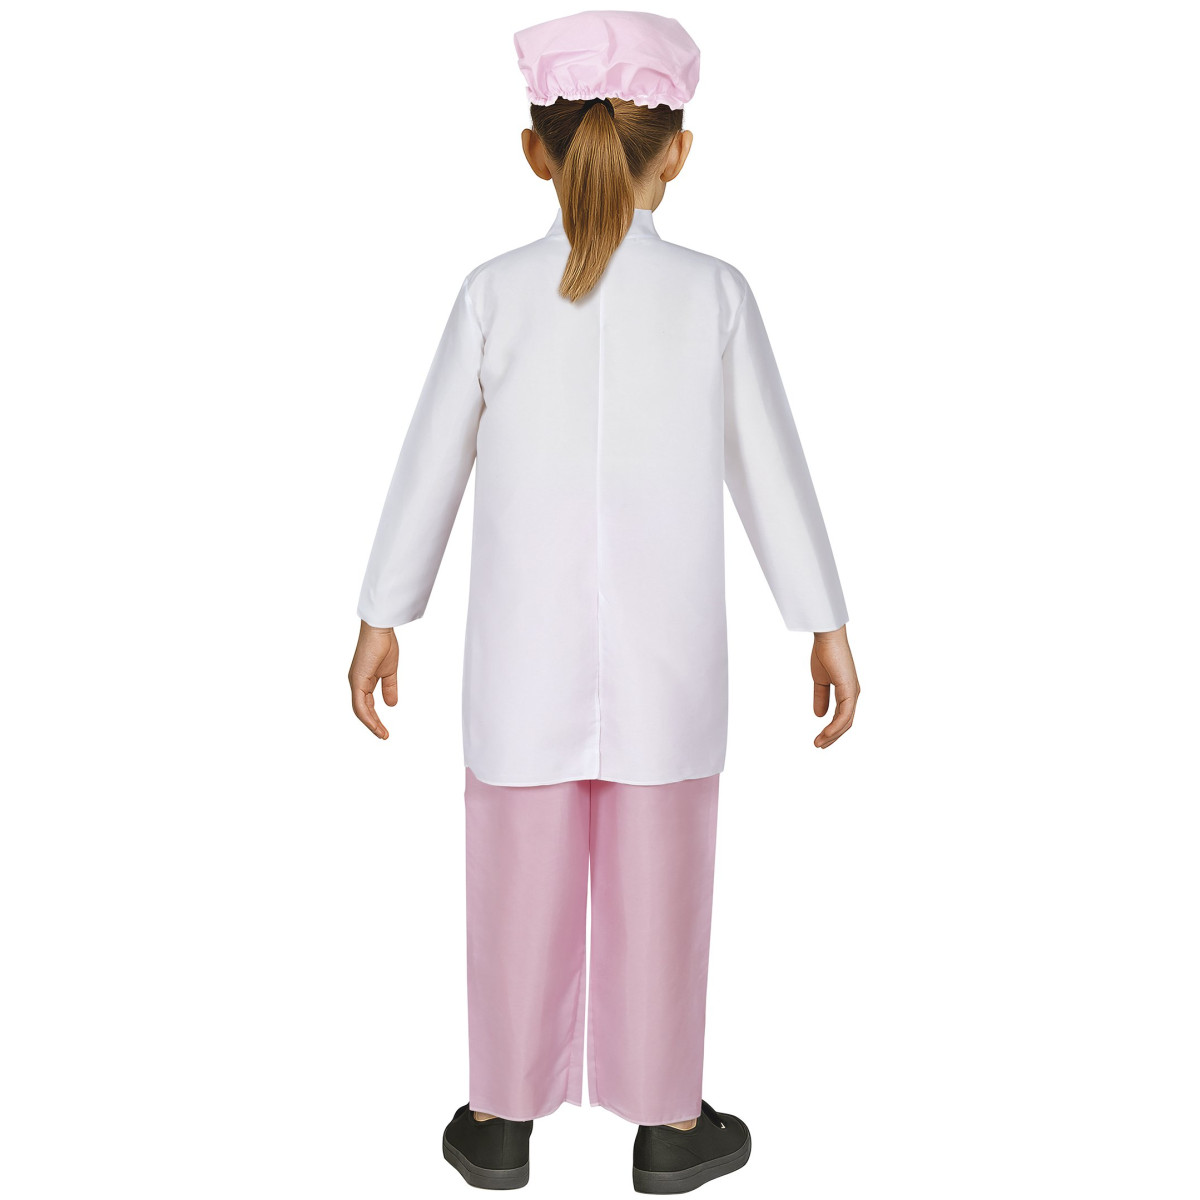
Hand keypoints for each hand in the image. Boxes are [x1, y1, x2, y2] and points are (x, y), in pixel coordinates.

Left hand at [349, 620, 399, 738]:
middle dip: (373, 725)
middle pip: (362, 710)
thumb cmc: (384, 645)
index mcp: (363, 681)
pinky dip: (367, 716)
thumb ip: (389, 688)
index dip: (375, 719)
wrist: (380, 630)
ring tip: (382, 735)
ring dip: (371, 724)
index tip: (384, 730)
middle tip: (383, 736)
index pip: (367, 705)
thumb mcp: (390, 672)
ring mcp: (355, 682)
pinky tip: (375, 724)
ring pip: (360, 710)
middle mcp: (357, 683)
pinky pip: (360, 704)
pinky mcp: (357, 680)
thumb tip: (391, 704)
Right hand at [811, 625, 859, 747]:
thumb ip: (820, 698)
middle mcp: (853, 694)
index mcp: (847, 691)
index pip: (842, 717)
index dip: (832, 730)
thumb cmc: (824, 654)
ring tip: (819, 743)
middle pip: (846, 723)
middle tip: (819, 745)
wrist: (827, 638)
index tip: (820, 739)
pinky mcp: (849, 689)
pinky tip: (826, 733)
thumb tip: (819, 715)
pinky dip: (835, 726)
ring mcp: (852, 692)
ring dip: (833, 735)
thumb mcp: (819, 681)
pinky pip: (845, 714)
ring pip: (846, 722)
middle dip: (832, 737)